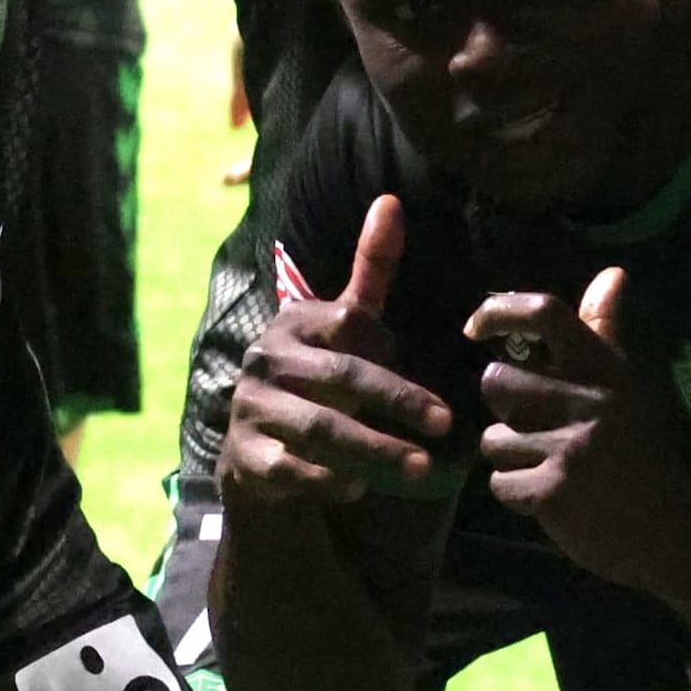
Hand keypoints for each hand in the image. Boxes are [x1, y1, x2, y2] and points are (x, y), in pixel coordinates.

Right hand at [222, 193, 456, 505]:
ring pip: (319, 429)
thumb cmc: (316, 378)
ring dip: (374, 450)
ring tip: (420, 469)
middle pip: (341, 378)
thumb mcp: (344, 326)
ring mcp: (251, 408)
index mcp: (293, 321)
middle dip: (397, 402)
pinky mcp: (245, 456)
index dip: (389, 350)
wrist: (257, 447)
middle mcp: (266, 359)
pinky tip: (360, 489)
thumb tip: (391, 201)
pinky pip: (290, 469)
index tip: (422, 373)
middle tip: (445, 425)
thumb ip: (370, 269)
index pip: (350, 324)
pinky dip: (327, 480)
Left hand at [473, 268, 690, 592]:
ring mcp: (570, 447)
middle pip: (497, 381)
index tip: (474, 328)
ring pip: (494, 439)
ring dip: (510, 457)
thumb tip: (612, 273)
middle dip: (504, 409)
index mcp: (604, 370)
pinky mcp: (555, 491)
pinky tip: (550, 498)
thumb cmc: (641, 453)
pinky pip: (501, 483)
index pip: (546, 314)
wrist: (671, 531)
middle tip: (535, 428)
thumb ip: (606, 333)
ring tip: (547, 466)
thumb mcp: (629, 388)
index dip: (499, 311)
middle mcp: (587, 401)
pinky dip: (516, 494)